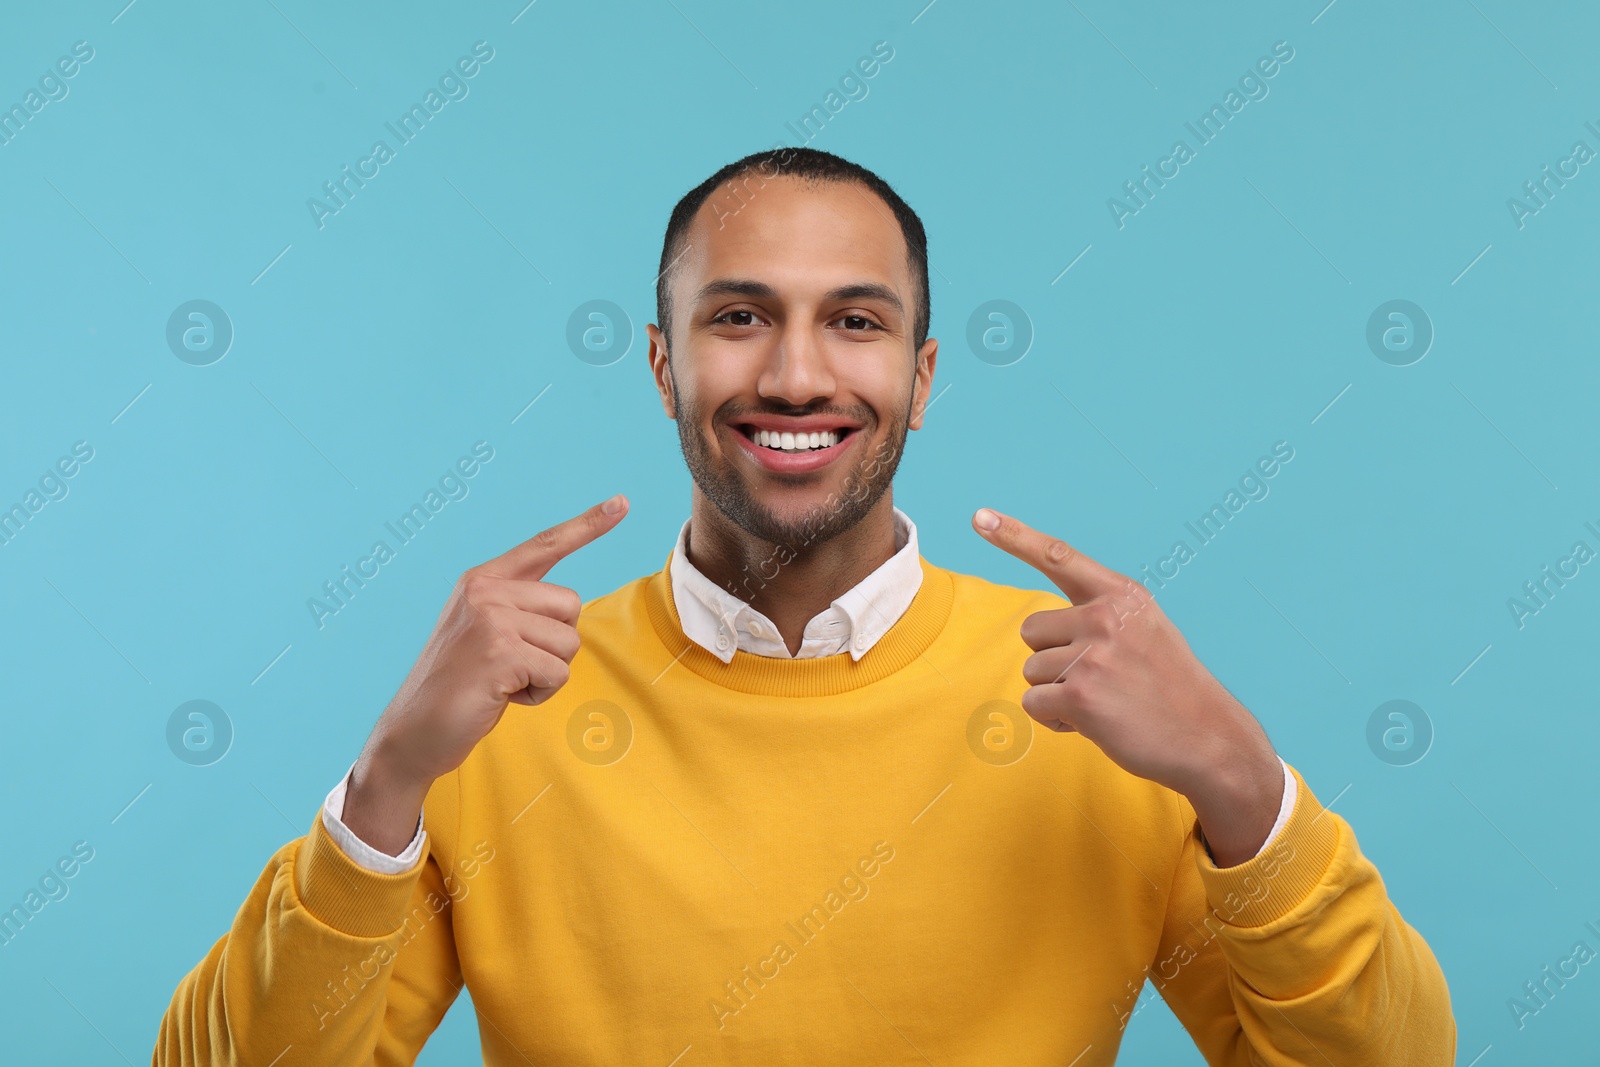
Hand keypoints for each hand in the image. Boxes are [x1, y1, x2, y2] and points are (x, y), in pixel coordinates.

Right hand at [343, 494, 627, 853]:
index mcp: (483, 580)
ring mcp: (492, 620)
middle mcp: (486, 591)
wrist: (414, 730)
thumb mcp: (482, 631)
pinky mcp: (500, 653)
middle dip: (556, 644)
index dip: (588, 524)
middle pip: (572, 605)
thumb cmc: (458, 685)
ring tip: (504, 681)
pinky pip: (557, 673)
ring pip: (568, 643)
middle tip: (514, 664)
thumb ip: (518, 609)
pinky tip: (504, 696)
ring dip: (546, 673)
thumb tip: (567, 608)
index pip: (545, 544)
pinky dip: (540, 694)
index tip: (622, 502)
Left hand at [972, 507, 1282, 864]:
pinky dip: (1055, 721)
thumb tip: (1043, 628)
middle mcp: (1105, 617)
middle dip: (1052, 659)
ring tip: (1104, 703)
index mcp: (1122, 595)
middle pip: (1031, 631)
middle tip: (1100, 680)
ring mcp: (1093, 655)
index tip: (980, 517)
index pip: (1059, 557)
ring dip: (1056, 694)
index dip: (1014, 536)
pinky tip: (1094, 724)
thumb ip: (1102, 616)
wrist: (1211, 739)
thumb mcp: (1146, 630)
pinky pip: (1034, 704)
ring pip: (1031, 671)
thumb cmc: (1170, 689)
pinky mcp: (1080, 695)